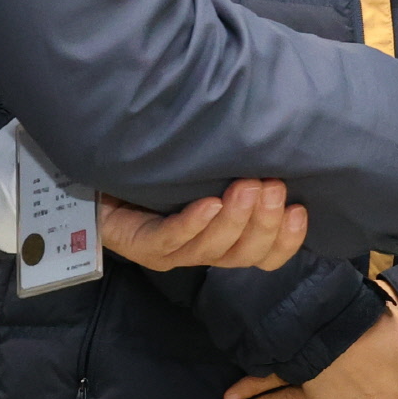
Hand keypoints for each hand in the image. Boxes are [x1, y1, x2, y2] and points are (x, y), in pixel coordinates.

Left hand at [99, 180, 305, 270]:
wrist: (98, 179)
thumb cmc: (160, 171)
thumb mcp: (207, 170)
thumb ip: (239, 168)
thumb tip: (278, 142)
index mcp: (222, 241)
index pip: (263, 255)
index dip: (286, 240)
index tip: (299, 210)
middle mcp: (200, 251)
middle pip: (242, 254)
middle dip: (263, 222)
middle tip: (272, 186)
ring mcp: (170, 253)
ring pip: (211, 249)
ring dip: (234, 220)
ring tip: (248, 186)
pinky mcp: (141, 246)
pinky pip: (170, 240)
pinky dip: (193, 223)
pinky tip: (209, 203)